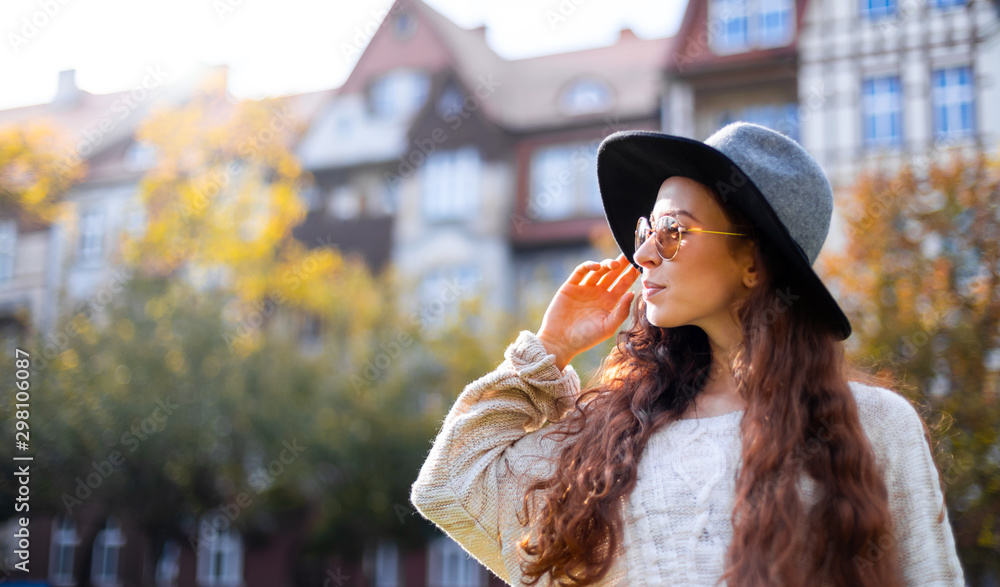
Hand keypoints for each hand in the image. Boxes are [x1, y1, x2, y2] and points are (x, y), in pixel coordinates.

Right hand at [536, 253, 639, 370]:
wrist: (560, 342)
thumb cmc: (585, 338)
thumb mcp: (608, 327)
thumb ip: (621, 311)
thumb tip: (632, 293)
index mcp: (609, 302)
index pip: (623, 285)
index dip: (630, 275)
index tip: (639, 267)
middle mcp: (598, 293)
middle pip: (612, 274)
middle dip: (621, 264)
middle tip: (629, 255)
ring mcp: (584, 288)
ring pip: (598, 271)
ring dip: (606, 265)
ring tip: (615, 264)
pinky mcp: (570, 286)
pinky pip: (580, 272)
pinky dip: (588, 266)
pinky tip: (597, 266)